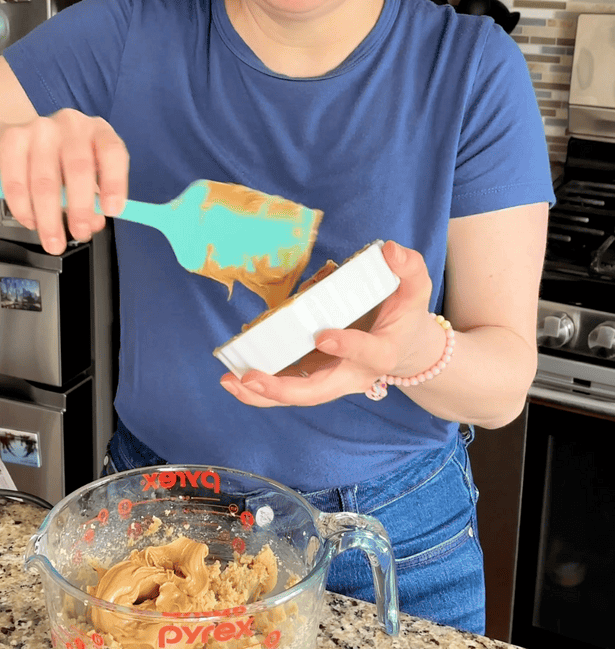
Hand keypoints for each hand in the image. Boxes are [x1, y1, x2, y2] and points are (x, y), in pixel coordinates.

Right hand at [0, 109, 128, 253]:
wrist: (15, 140)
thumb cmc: (59, 160)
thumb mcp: (84, 176)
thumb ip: (93, 199)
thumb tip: (93, 223)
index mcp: (98, 131)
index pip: (112, 152)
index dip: (114, 182)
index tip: (111, 211)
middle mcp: (71, 124)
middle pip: (78, 169)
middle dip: (79, 209)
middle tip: (79, 234)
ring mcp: (40, 128)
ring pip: (45, 181)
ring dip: (49, 218)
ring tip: (53, 240)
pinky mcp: (11, 139)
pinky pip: (16, 181)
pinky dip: (23, 208)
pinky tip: (30, 221)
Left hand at [219, 240, 440, 407]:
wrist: (408, 349)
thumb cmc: (406, 315)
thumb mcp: (416, 288)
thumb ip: (408, 268)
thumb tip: (390, 251)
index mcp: (382, 353)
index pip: (367, 354)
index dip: (347, 347)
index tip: (323, 336)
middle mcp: (354, 375)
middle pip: (318, 392)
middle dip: (283, 389)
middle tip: (252, 377)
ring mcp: (333, 380)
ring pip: (297, 397)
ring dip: (262, 395)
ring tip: (231, 382)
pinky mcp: (317, 378)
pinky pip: (288, 390)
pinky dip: (261, 390)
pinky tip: (234, 379)